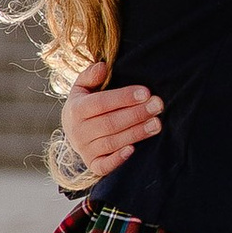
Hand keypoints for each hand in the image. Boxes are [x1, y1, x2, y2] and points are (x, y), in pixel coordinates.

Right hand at [52, 67, 162, 188]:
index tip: (146, 92)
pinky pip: (103, 166)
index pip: (101, 102)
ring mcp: (84, 149)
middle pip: (110, 123)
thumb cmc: (84, 104)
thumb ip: (90, 75)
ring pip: (111, 142)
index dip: (124, 97)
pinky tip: (133, 150)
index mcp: (76, 109)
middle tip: (158, 106)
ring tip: (156, 124)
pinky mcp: (92, 164)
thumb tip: (102, 66)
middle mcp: (78, 131)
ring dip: (136, 133)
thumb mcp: (82, 87)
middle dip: (136, 114)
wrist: (73, 131)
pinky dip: (117, 159)